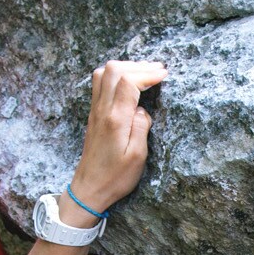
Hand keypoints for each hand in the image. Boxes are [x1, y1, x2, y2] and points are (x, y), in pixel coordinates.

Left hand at [68, 59, 166, 216]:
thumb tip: (143, 109)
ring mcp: (95, 110)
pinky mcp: (93, 114)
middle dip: (138, 66)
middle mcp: (102, 110)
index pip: (128, 81)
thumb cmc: (115, 177)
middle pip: (114, 70)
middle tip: (158, 71)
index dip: (147, 73)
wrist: (89, 188)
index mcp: (115, 119)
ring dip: (125, 68)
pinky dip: (116, 76)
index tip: (164, 75)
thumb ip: (142, 127)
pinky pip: (99, 84)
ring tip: (145, 73)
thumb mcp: (137, 157)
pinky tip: (129, 83)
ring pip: (103, 73)